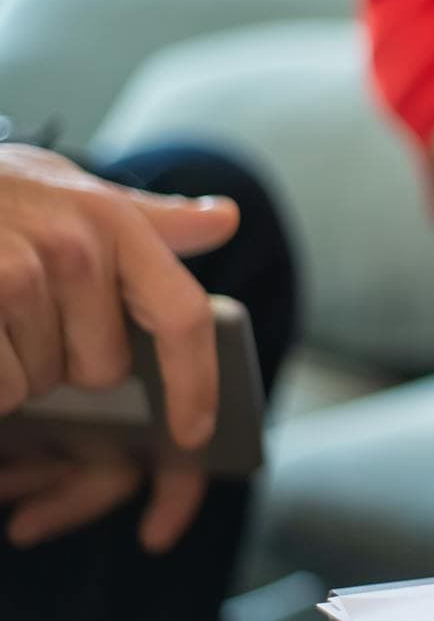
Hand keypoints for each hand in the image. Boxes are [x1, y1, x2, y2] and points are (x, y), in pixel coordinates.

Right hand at [0, 144, 238, 551]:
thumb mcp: (68, 188)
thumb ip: (148, 217)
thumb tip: (225, 220)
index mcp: (111, 222)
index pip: (181, 316)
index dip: (196, 383)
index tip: (194, 431)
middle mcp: (73, 248)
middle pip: (102, 369)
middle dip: (65, 360)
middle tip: (23, 313)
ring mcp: (14, 277)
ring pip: (38, 383)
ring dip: (13, 366)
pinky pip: (2, 389)